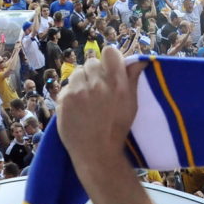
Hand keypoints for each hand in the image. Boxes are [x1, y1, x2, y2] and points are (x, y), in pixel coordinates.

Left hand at [57, 47, 142, 175]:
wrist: (97, 151)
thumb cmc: (117, 128)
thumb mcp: (132, 104)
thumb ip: (133, 79)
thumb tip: (139, 60)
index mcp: (118, 83)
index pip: (109, 52)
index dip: (109, 59)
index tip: (109, 69)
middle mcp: (98, 83)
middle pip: (91, 62)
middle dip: (94, 73)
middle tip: (97, 88)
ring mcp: (79, 91)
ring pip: (77, 73)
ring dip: (81, 82)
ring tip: (86, 98)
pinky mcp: (64, 99)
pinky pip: (66, 87)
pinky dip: (70, 95)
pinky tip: (77, 108)